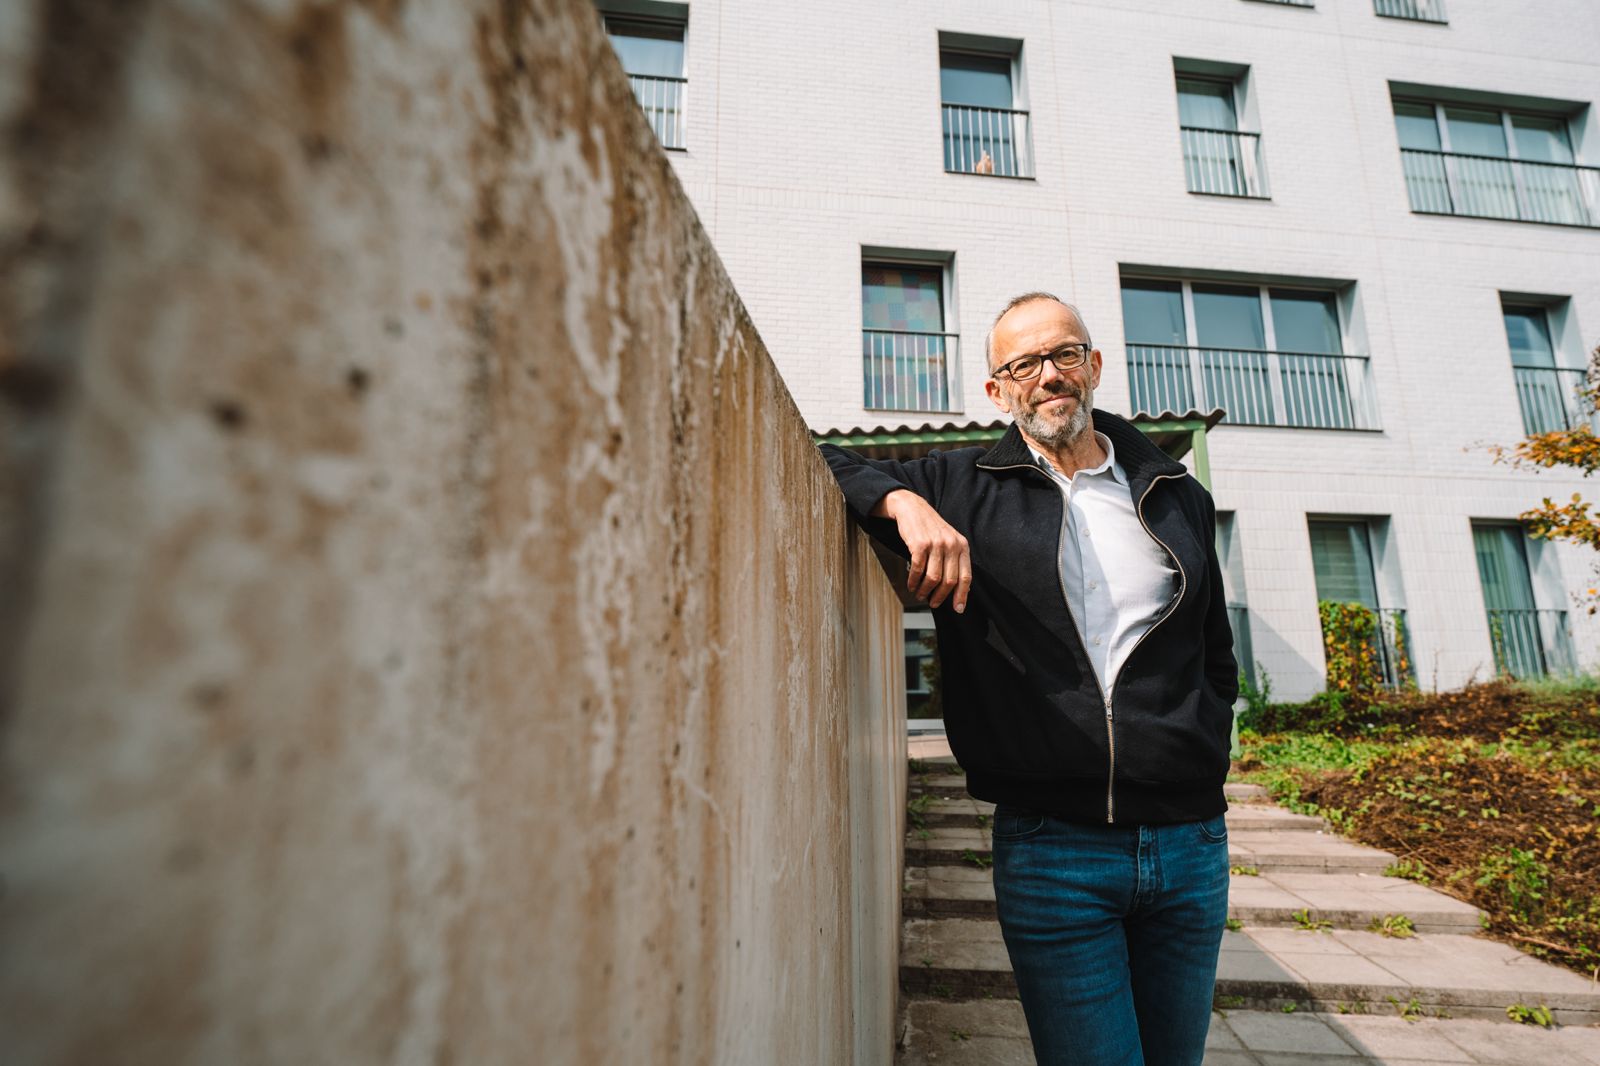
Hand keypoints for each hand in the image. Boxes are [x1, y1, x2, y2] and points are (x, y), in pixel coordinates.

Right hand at [875, 490, 970, 612]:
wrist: (912, 508)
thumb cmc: (930, 528)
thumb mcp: (949, 540)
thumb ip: (954, 560)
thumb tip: (957, 589)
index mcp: (962, 546)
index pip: (966, 577)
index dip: (962, 595)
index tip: (958, 609)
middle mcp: (952, 545)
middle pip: (949, 581)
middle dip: (940, 596)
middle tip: (932, 603)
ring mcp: (936, 544)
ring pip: (933, 578)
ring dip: (925, 590)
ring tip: (920, 594)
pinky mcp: (920, 544)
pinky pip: (917, 570)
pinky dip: (913, 581)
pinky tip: (911, 585)